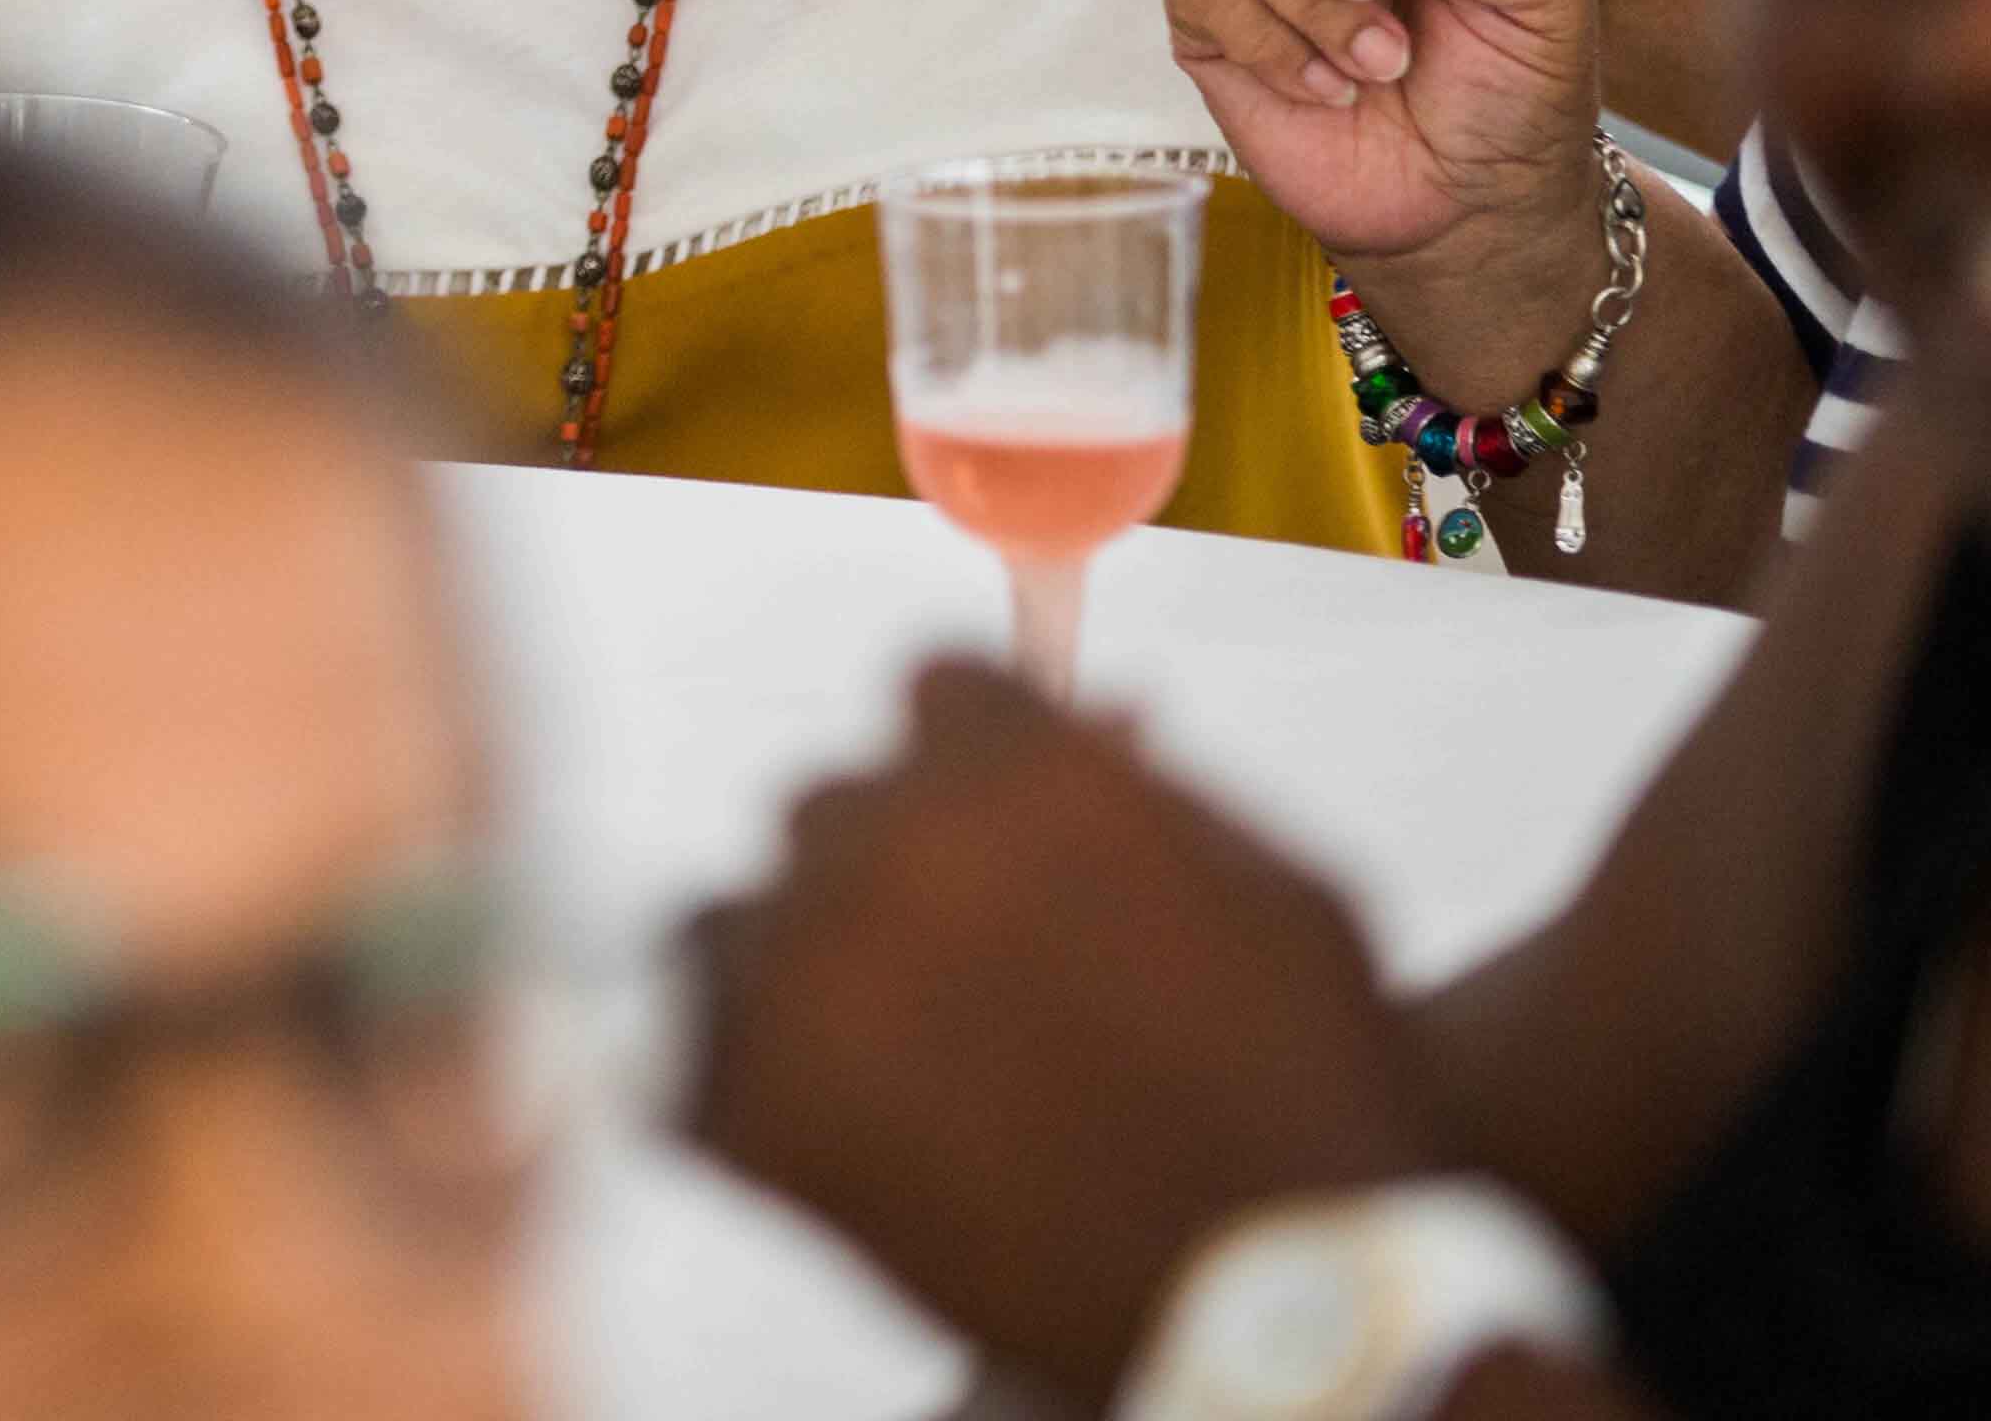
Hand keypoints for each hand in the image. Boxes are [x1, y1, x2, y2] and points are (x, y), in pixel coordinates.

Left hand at [687, 663, 1429, 1394]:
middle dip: (901, 873)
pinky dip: (726, 1055)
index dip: (978, 775)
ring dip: (813, 962)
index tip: (1009, 847)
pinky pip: (678, 1026)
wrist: (1282, 1294)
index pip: (932, 696)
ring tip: (910, 1065)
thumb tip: (1099, 719)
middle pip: (839, 805)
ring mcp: (806, 967)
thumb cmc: (1313, 1094)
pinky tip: (809, 1107)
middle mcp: (888, 837)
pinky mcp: (749, 1099)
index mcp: (1012, 762)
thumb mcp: (1281, 889)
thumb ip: (1156, 790)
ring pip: (750, 909)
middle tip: (978, 985)